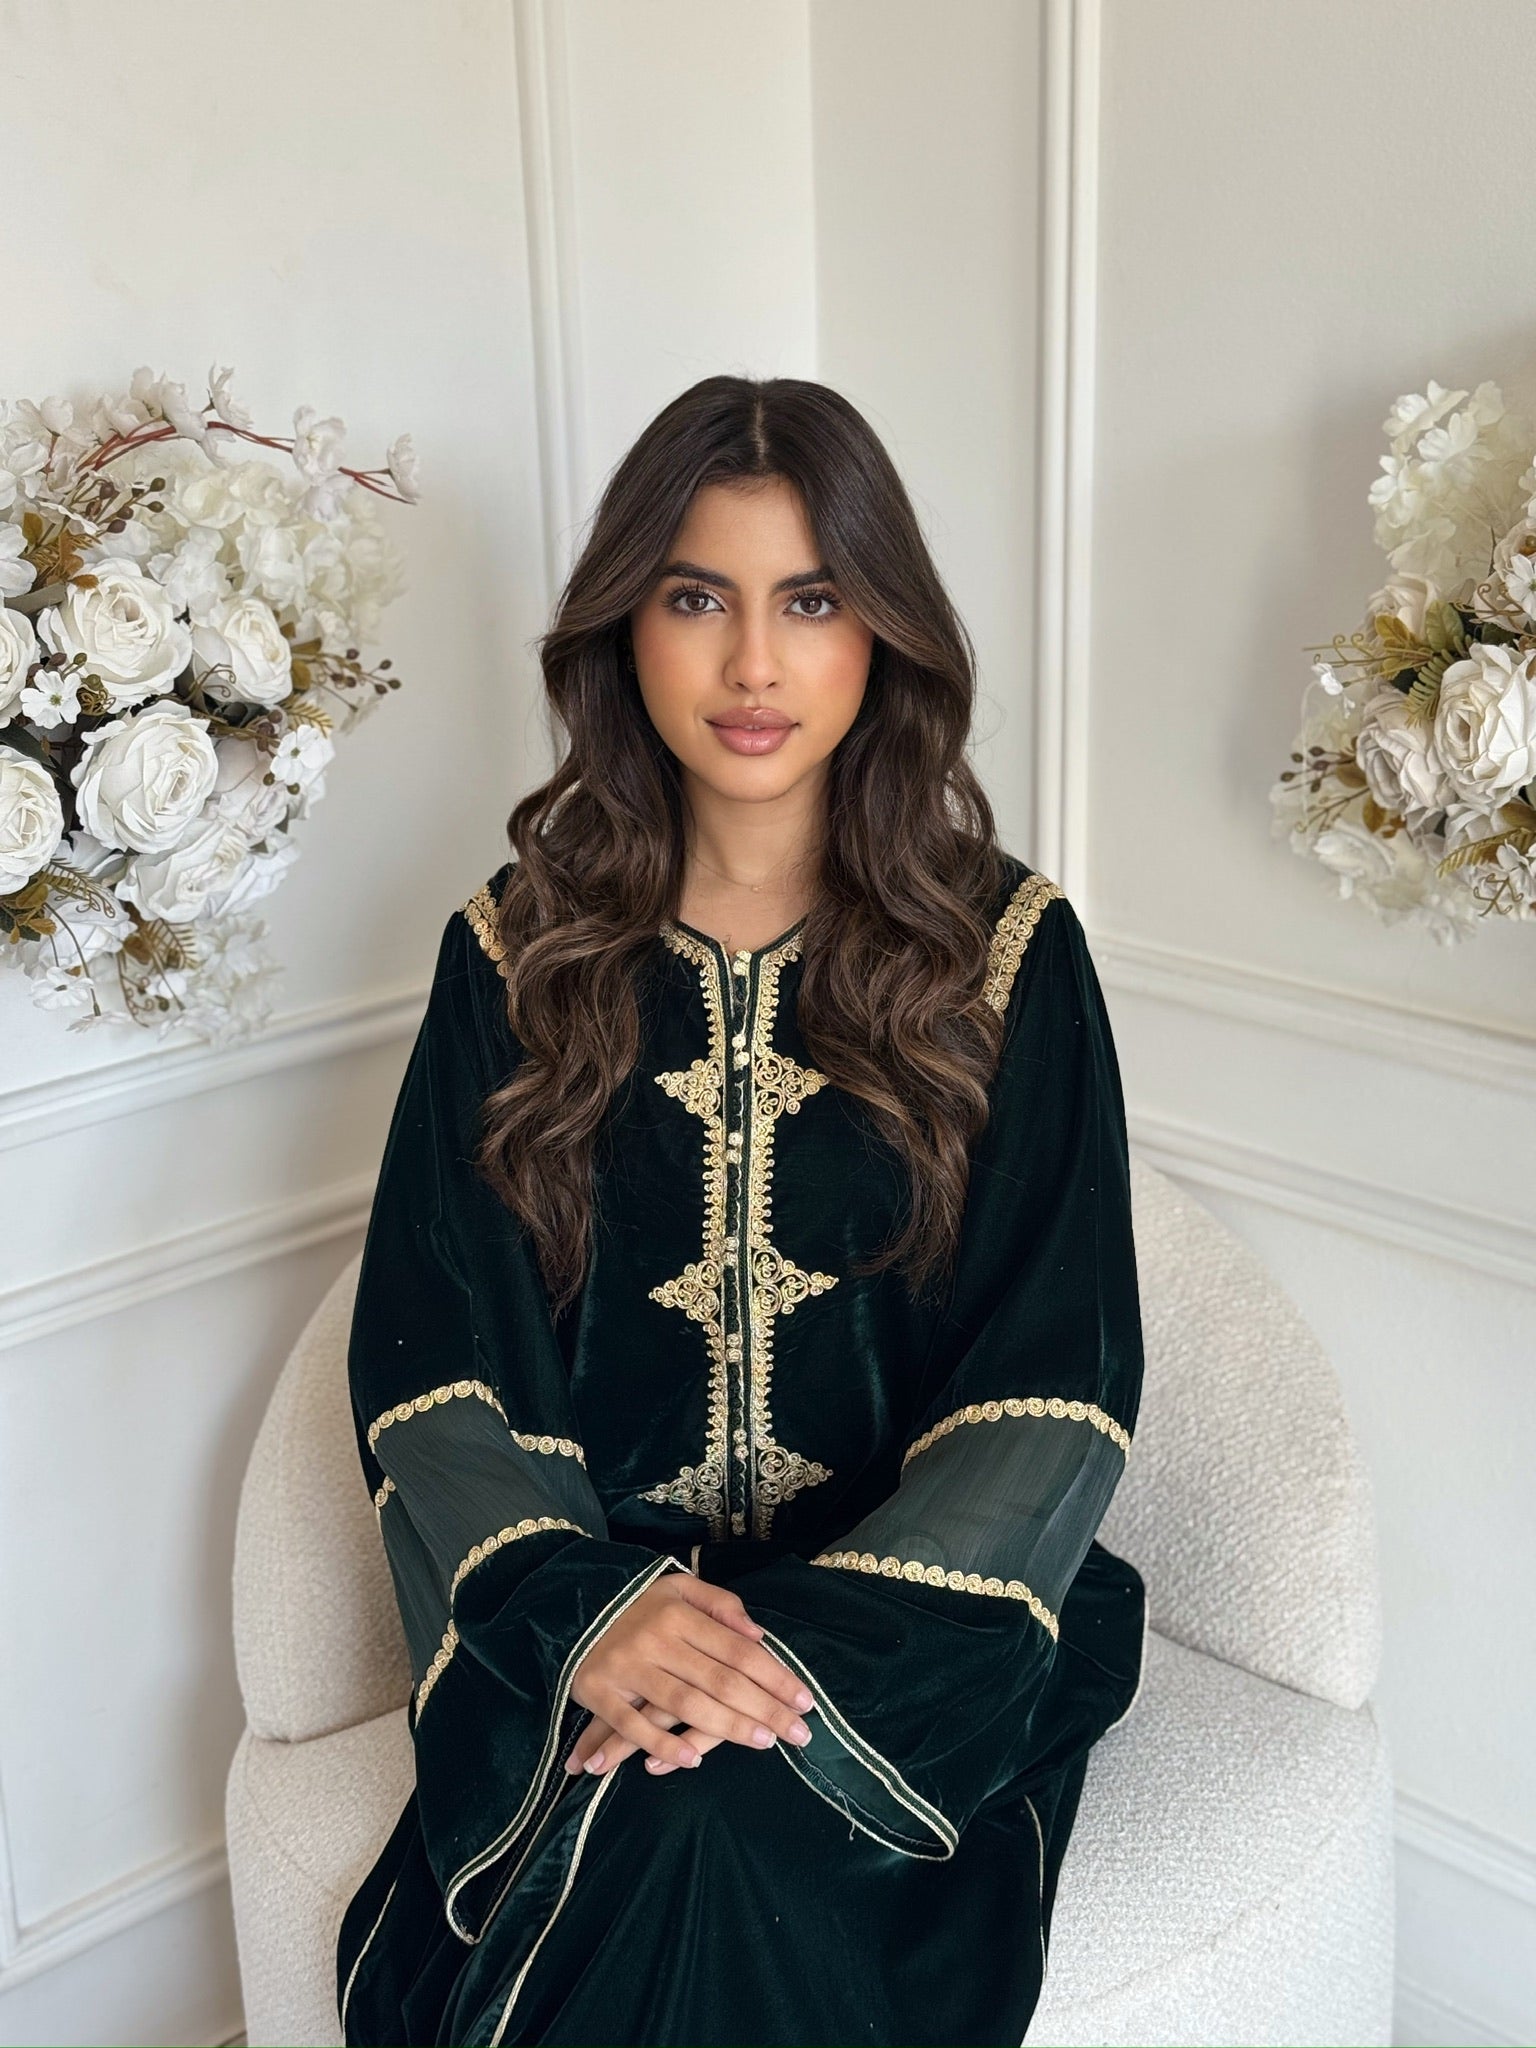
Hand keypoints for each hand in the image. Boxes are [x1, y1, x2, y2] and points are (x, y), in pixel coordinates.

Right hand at [566, 1572, 814, 1774]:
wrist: (571, 1608)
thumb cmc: (638, 1605)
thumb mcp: (679, 1588)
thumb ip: (721, 1604)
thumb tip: (758, 1635)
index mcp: (679, 1614)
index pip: (738, 1650)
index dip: (776, 1676)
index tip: (805, 1700)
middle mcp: (656, 1641)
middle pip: (720, 1681)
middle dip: (765, 1709)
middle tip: (800, 1733)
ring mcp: (627, 1668)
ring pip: (685, 1705)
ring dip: (727, 1726)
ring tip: (763, 1742)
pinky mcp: (599, 1693)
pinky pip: (633, 1725)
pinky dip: (663, 1745)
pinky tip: (693, 1759)